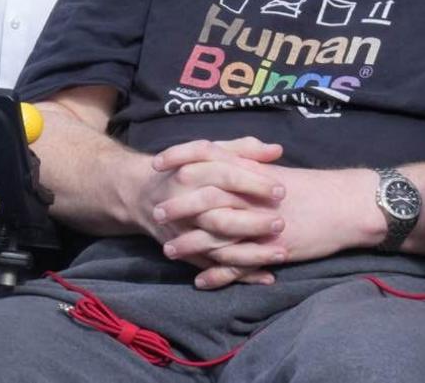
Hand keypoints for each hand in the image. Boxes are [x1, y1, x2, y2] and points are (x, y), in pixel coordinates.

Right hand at [138, 137, 284, 289]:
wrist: (143, 195)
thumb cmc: (187, 170)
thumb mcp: (208, 153)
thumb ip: (243, 149)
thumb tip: (276, 150)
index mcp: (191, 173)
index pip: (225, 177)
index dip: (254, 183)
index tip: (281, 191)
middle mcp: (184, 204)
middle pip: (220, 216)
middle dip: (252, 222)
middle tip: (281, 224)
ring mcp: (184, 232)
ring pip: (218, 246)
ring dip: (251, 253)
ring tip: (282, 254)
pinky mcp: (186, 253)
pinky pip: (214, 267)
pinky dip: (239, 275)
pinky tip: (266, 275)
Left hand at [163, 166, 384, 280]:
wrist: (347, 206)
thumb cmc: (312, 187)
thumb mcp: (275, 169)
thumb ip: (245, 159)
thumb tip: (215, 154)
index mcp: (251, 171)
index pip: (207, 155)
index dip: (179, 157)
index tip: (157, 164)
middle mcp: (251, 196)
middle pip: (205, 198)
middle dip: (177, 206)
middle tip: (154, 214)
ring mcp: (260, 225)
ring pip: (217, 236)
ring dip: (190, 245)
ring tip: (168, 250)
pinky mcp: (271, 251)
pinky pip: (239, 266)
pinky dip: (218, 275)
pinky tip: (200, 280)